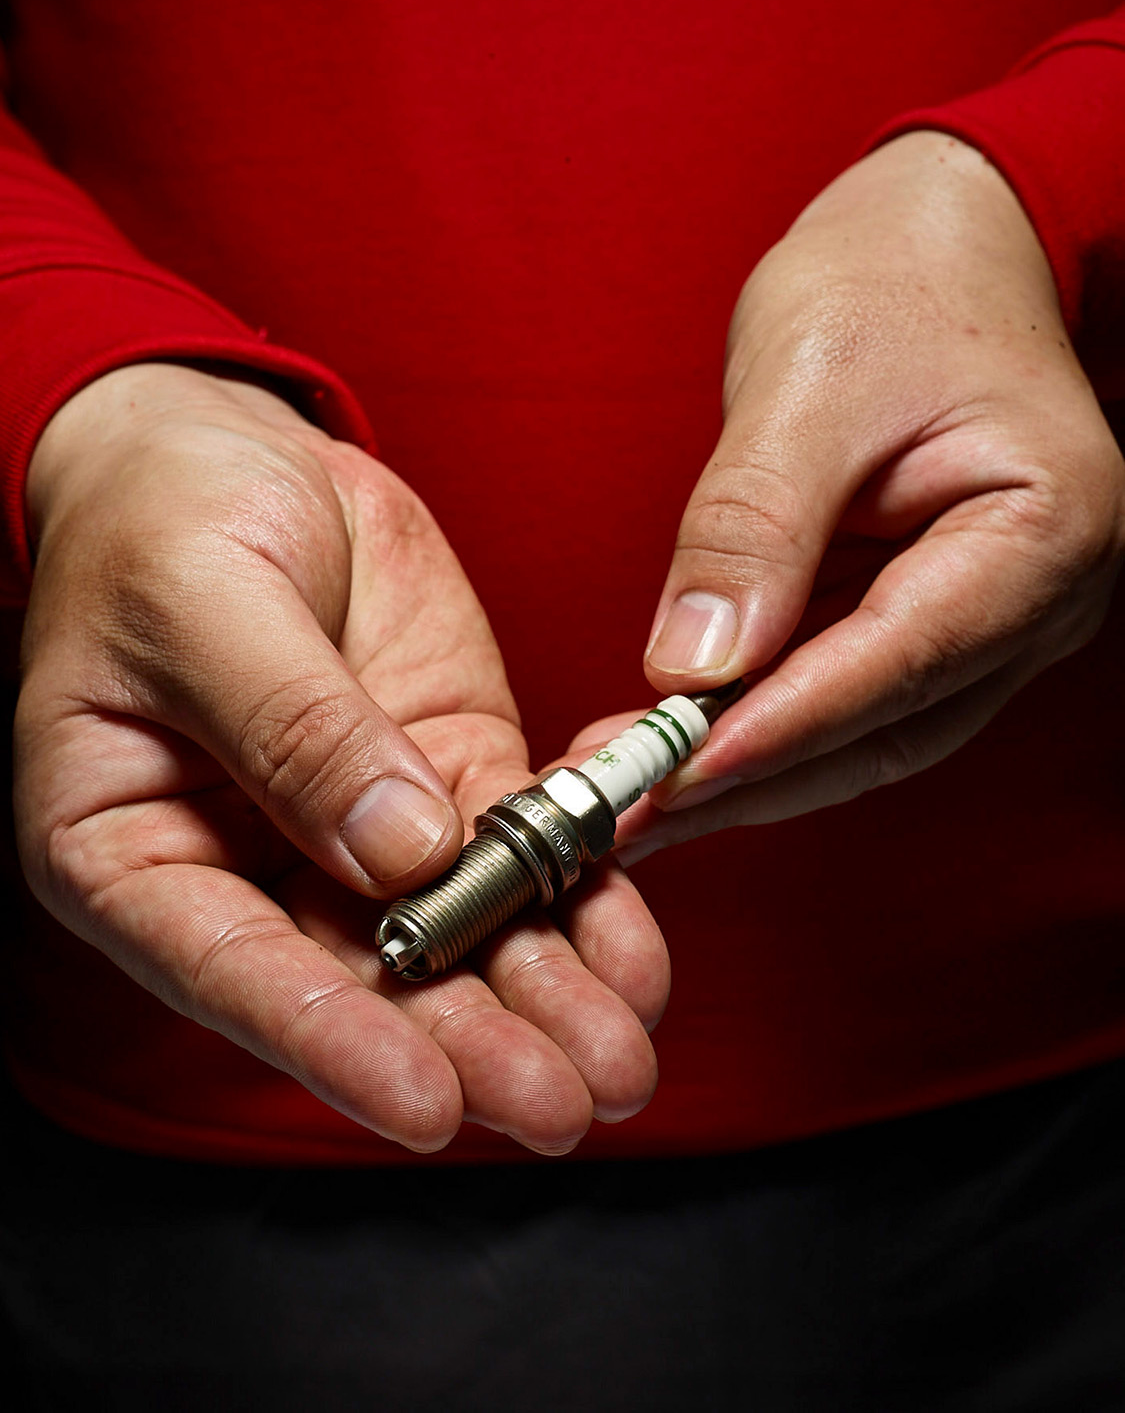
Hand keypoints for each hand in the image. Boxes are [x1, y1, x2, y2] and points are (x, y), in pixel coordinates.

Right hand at [15, 364, 667, 1152]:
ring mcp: (363, 828)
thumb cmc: (162, 516)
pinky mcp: (450, 774)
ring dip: (543, 999)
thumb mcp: (203, 599)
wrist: (230, 450)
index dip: (329, 1041)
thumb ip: (293, 725)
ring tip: (620, 1060)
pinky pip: (522, 851)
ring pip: (458, 936)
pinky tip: (632, 945)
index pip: (231, 970)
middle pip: (365, 979)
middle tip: (560, 1102)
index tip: (425, 1103)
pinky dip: (581, 899)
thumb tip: (399, 851)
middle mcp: (250, 865)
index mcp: (135, 847)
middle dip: (469, 1046)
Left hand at [582, 132, 1124, 860]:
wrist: (940, 244)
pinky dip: (760, 731)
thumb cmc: (892, 283)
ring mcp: (989, 621)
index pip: (902, 657)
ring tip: (630, 796)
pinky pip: (845, 699)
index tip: (677, 775)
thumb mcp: (810, 379)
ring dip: (746, 774)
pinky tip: (676, 747)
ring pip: (865, 736)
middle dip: (749, 777)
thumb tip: (694, 663)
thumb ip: (755, 522)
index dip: (784, 727)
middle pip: (885, 727)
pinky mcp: (930, 621)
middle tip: (625, 812)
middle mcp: (1034, 600)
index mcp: (1042, 525)